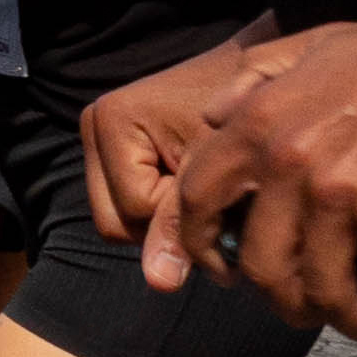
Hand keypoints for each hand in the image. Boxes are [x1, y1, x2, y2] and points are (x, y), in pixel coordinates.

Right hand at [82, 37, 272, 250]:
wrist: (262, 73)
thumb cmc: (247, 112)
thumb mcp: (216, 170)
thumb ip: (182, 223)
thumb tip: (159, 283)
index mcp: (112, 120)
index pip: (135, 211)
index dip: (183, 217)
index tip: (225, 191)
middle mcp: (94, 124)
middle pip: (116, 222)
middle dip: (168, 224)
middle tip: (215, 197)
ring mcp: (101, 136)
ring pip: (121, 220)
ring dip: (167, 219)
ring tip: (207, 190)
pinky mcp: (117, 146)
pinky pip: (129, 203)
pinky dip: (165, 206)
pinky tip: (196, 185)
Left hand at [155, 4, 356, 349]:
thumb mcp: (314, 44)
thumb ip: (257, 75)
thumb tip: (215, 114)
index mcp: (261, 120)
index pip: (199, 196)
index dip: (201, 242)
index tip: (221, 269)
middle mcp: (289, 160)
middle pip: (261, 262)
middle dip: (283, 299)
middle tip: (306, 308)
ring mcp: (340, 192)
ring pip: (322, 290)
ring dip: (344, 320)